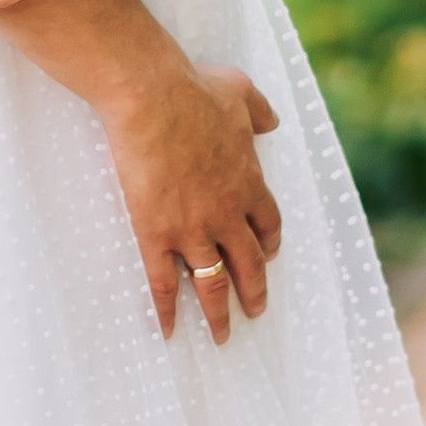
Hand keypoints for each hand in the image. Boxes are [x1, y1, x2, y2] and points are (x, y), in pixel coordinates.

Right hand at [99, 59, 281, 343]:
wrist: (152, 97)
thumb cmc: (193, 89)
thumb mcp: (241, 92)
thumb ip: (260, 110)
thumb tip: (273, 120)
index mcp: (248, 182)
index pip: (267, 224)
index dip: (268, 245)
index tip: (268, 257)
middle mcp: (227, 213)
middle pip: (248, 264)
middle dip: (254, 292)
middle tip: (255, 312)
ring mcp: (193, 228)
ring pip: (213, 283)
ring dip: (219, 313)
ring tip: (222, 336)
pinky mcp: (157, 235)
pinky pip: (164, 283)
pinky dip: (168, 310)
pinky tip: (168, 330)